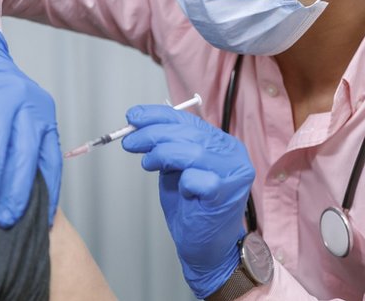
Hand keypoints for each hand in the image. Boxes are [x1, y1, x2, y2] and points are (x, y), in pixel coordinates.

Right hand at [0, 18, 60, 227]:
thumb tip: (16, 205)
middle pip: (24, 147)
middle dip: (18, 185)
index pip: (48, 159)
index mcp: (39, 116)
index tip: (42, 223)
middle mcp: (23, 101)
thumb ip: (17, 153)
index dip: (47, 191)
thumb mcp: (13, 122)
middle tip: (6, 217)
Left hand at [121, 105, 254, 298]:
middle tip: (131, 141)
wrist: (207, 248)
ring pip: (192, 151)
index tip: (133, 117)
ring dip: (163, 154)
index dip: (158, 115)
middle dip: (153, 134)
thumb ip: (167, 147)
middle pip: (189, 133)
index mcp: (223, 145)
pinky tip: (181, 190)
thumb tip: (139, 125)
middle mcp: (232, 155)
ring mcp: (233, 174)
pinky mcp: (226, 194)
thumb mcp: (176, 169)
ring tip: (148, 163)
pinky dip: (182, 181)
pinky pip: (196, 178)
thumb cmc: (193, 209)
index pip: (189, 121)